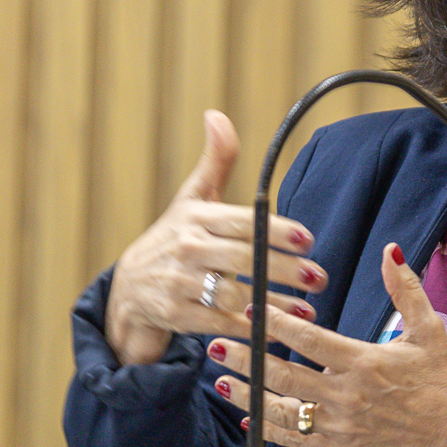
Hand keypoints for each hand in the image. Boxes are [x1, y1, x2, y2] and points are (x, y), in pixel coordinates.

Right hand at [103, 110, 327, 365]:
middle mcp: (185, 247)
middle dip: (283, 269)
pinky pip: (219, 324)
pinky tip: (278, 330)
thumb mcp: (191, 201)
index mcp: (195, 217)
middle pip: (241, 258)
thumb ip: (215, 163)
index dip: (275, 229)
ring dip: (272, 304)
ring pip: (232, 295)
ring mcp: (178, 283)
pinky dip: (248, 329)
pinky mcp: (175, 315)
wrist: (127, 290)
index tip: (307, 239)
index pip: (241, 221)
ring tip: (307, 310)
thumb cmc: (173, 240)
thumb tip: (217, 115)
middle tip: (318, 277)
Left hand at [207, 243, 446, 446]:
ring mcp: (340, 426)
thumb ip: (405, 290)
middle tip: (216, 343)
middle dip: (246, 358)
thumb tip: (391, 250)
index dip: (276, 324)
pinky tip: (247, 419)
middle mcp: (347, 396)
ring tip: (220, 380)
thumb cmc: (440, 379)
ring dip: (247, 395)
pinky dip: (268, 431)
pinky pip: (295, 440)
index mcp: (364, 362)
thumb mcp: (428, 330)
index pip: (308, 340)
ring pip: (282, 411)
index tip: (251, 310)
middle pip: (283, 375)